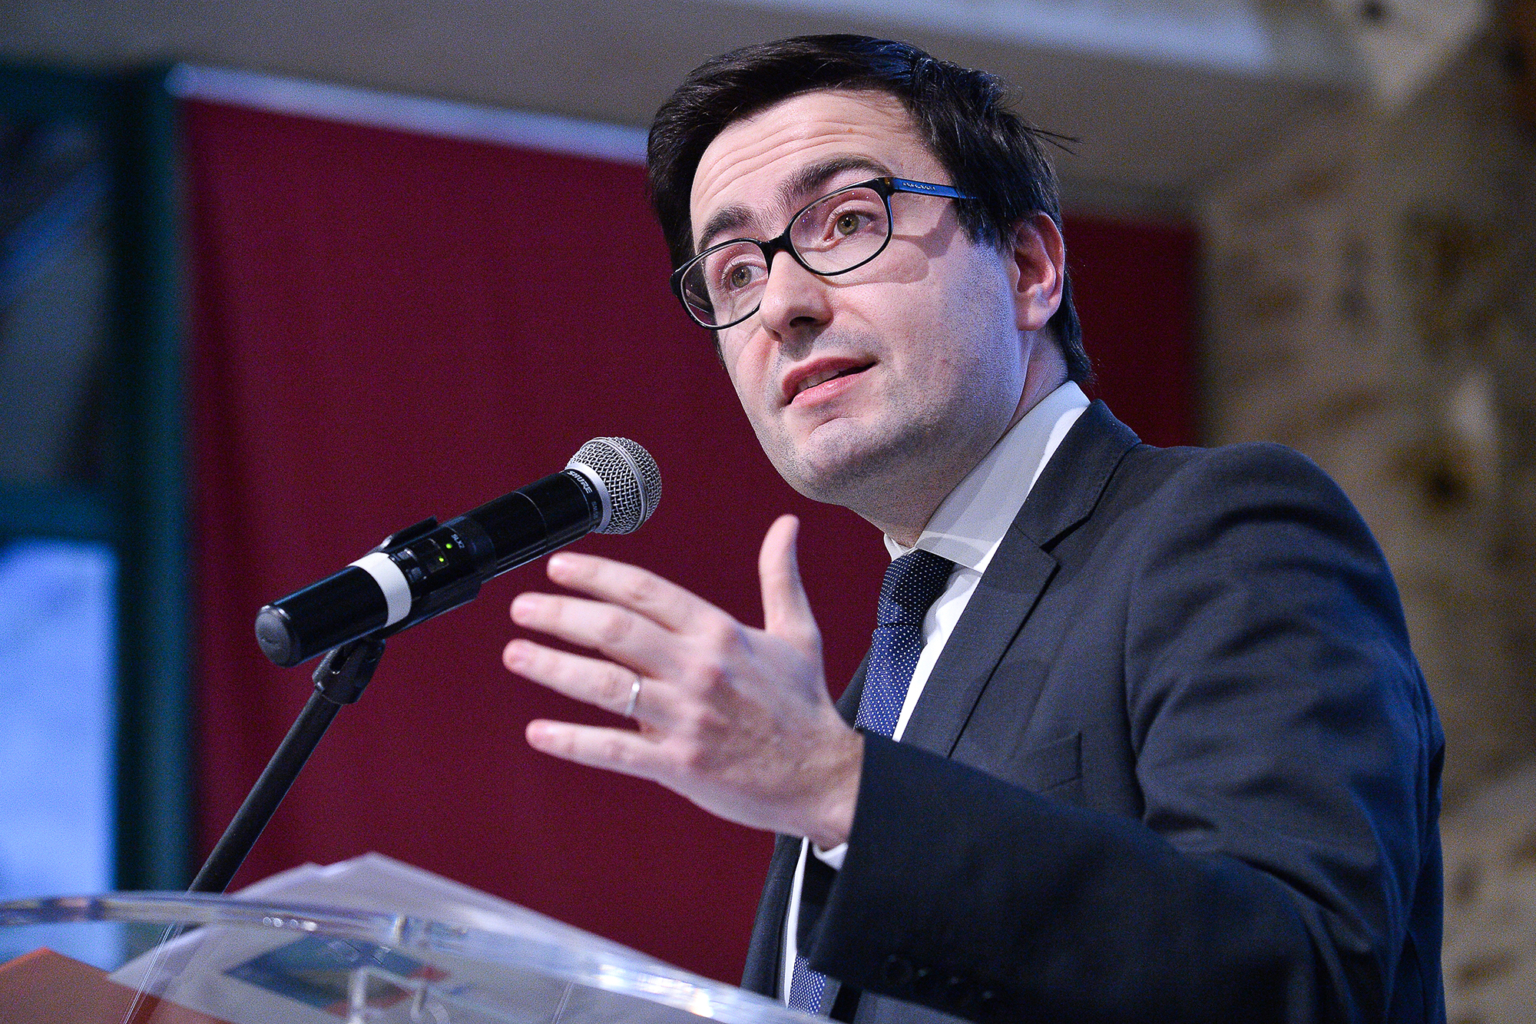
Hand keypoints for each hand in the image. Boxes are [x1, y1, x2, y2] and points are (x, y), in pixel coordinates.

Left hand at [502, 514, 862, 847]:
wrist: (823, 777)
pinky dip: (572, 741)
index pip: (645, 591)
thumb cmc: (805, 707)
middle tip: (523, 609)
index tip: (560, 569)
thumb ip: (780, 576)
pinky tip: (539, 732)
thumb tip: (786, 527)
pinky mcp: (678, 765)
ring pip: (604, 685)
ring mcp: (686, 718)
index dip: (595, 575)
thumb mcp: (798, 632)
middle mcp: (698, 669)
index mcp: (720, 632)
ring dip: (552, 666)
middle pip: (614, 630)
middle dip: (560, 615)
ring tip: (516, 654)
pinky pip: (614, 750)